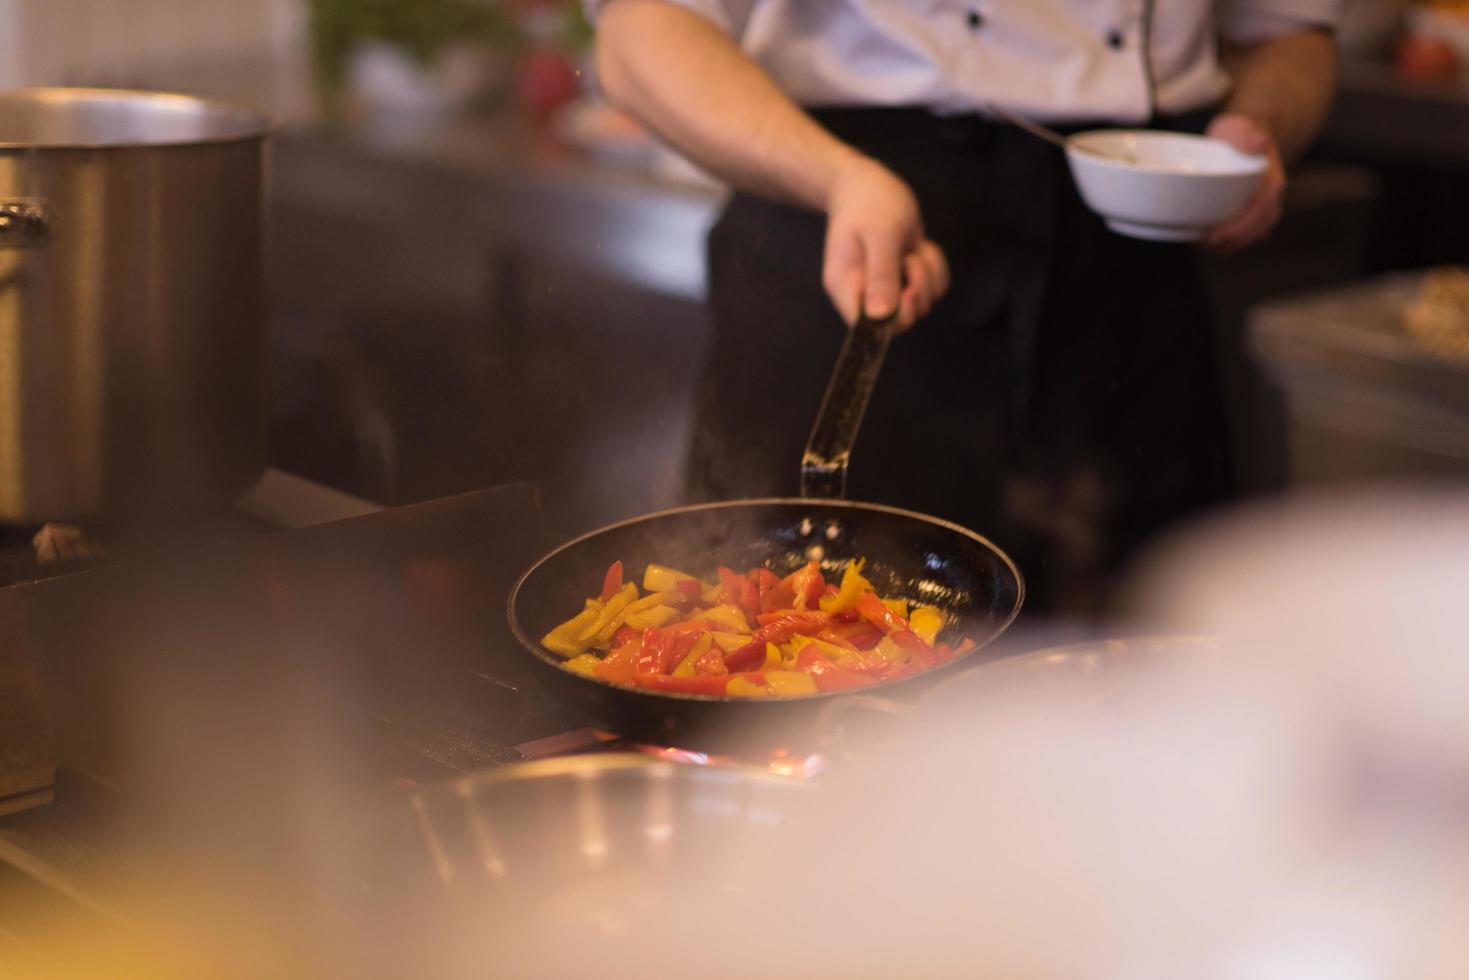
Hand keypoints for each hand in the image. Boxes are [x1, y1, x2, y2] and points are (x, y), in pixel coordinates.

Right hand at [822, 156, 949, 330]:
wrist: (866, 184)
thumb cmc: (869, 203)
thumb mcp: (880, 234)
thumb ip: (881, 275)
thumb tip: (880, 318)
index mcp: (847, 288)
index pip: (869, 329)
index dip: (895, 318)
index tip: (907, 290)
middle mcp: (863, 295)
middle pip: (901, 322)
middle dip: (917, 291)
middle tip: (909, 259)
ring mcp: (884, 289)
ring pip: (921, 304)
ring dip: (927, 274)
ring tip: (910, 247)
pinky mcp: (903, 280)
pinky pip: (932, 288)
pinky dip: (934, 267)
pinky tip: (918, 247)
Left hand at [1204, 113, 1284, 252]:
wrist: (1243, 137)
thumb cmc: (1240, 134)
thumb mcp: (1241, 129)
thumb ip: (1249, 136)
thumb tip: (1259, 141)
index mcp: (1272, 182)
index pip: (1260, 211)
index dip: (1240, 228)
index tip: (1217, 236)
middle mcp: (1271, 199)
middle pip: (1257, 229)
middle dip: (1232, 242)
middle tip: (1204, 245)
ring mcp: (1262, 208)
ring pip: (1251, 236)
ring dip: (1228, 247)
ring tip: (1202, 247)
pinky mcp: (1250, 214)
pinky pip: (1243, 236)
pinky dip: (1227, 244)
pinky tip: (1205, 245)